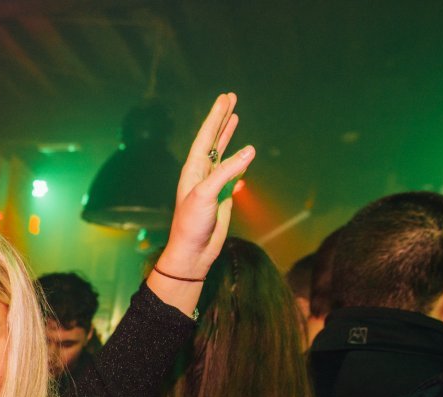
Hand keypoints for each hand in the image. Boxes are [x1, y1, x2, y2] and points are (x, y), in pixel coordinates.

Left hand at [154, 93, 254, 282]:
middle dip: (221, 119)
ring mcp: (212, 185)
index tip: (226, 98)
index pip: (206, 137)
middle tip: (230, 98)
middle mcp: (201, 174)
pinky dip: (238, 164)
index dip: (216, 117)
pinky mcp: (221, 197)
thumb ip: (227, 172)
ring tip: (234, 118)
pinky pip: (232, 174)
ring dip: (228, 136)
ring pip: (222, 154)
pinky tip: (243, 157)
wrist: (193, 252)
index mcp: (193, 170)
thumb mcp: (207, 194)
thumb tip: (250, 150)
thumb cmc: (193, 224)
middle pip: (213, 140)